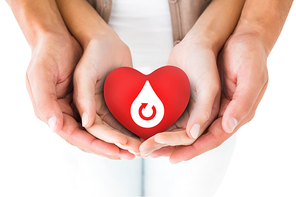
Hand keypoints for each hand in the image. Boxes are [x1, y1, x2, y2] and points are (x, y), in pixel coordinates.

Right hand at [26, 33, 133, 159]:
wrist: (72, 35)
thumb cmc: (51, 52)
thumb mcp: (51, 73)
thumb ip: (57, 100)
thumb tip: (66, 126)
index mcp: (56, 112)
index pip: (77, 137)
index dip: (97, 145)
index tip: (116, 151)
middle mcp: (71, 113)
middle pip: (93, 138)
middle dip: (113, 147)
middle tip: (133, 154)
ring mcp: (86, 107)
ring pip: (104, 130)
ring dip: (120, 140)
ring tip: (138, 147)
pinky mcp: (98, 100)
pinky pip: (110, 117)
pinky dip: (122, 126)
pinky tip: (136, 131)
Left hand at [153, 33, 267, 162]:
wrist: (234, 34)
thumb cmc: (248, 54)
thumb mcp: (249, 77)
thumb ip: (239, 104)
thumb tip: (224, 128)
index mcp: (234, 114)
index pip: (211, 139)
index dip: (192, 150)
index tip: (173, 158)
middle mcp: (218, 114)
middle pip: (194, 137)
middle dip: (172, 147)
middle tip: (150, 154)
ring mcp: (205, 105)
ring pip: (184, 128)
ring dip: (166, 137)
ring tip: (146, 145)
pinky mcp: (194, 96)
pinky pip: (179, 113)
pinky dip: (166, 121)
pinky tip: (150, 125)